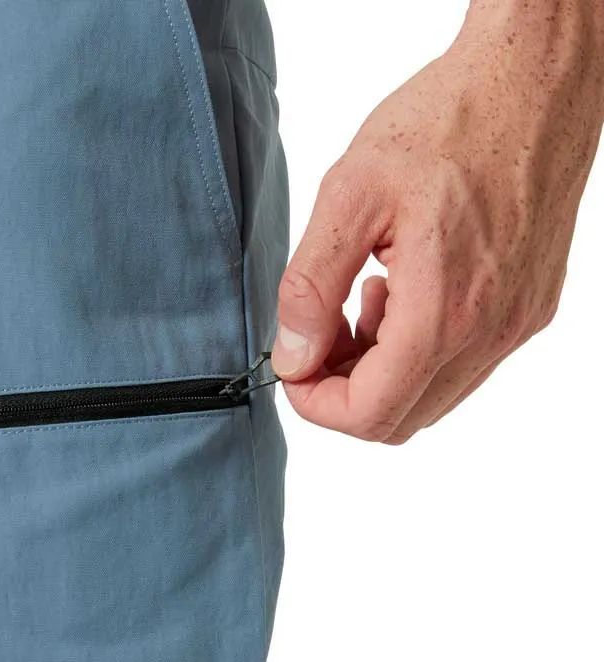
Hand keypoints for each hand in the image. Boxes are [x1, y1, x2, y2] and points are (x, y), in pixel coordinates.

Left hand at [270, 5, 603, 443]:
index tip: (292, 366)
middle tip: (319, 333)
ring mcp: (515, 325)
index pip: (371, 413)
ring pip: (430, 398)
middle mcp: (490, 332)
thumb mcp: (350, 195)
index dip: (316, 404)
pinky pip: (462, 366)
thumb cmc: (448, 122)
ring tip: (361, 301)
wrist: (533, 80)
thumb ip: (311, 287)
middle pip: (399, 419)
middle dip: (343, 390)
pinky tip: (399, 291)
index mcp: (445, 311)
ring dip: (379, 371)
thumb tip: (292, 357)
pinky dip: (417, 350)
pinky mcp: (527, 309)